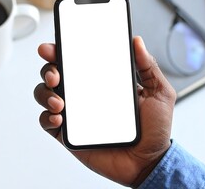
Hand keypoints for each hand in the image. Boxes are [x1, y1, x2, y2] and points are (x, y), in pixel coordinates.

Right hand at [33, 36, 176, 187]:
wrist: (149, 162)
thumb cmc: (154, 130)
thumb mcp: (159, 93)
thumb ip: (149, 67)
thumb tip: (137, 41)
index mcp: (100, 81)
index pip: (76, 60)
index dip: (61, 50)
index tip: (55, 46)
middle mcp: (83, 94)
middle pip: (54, 73)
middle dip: (48, 69)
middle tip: (56, 74)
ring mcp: (73, 114)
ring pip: (45, 94)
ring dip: (45, 93)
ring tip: (60, 102)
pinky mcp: (68, 134)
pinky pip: (47, 121)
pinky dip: (47, 116)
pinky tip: (59, 117)